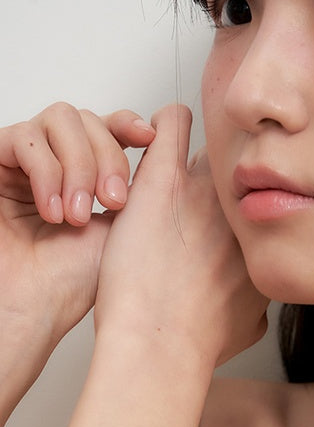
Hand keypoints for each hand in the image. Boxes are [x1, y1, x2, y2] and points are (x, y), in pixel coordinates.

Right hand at [0, 102, 154, 336]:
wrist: (34, 309)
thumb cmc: (77, 280)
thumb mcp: (128, 225)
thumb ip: (144, 185)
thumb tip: (176, 150)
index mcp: (89, 172)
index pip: (110, 126)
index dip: (129, 123)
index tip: (151, 139)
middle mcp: (57, 161)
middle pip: (89, 118)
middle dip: (108, 156)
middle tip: (113, 202)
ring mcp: (25, 161)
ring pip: (60, 118)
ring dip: (79, 165)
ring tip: (78, 214)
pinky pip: (24, 138)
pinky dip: (46, 172)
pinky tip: (54, 211)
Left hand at [95, 105, 268, 370]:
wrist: (162, 342)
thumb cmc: (199, 340)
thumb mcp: (251, 327)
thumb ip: (259, 307)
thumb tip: (258, 308)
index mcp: (264, 237)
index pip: (264, 198)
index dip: (244, 203)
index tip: (224, 212)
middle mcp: (244, 207)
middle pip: (243, 168)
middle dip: (229, 175)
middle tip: (200, 189)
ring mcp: (207, 189)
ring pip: (213, 144)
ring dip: (201, 151)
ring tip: (176, 164)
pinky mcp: (164, 180)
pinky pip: (173, 123)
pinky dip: (165, 124)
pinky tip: (152, 137)